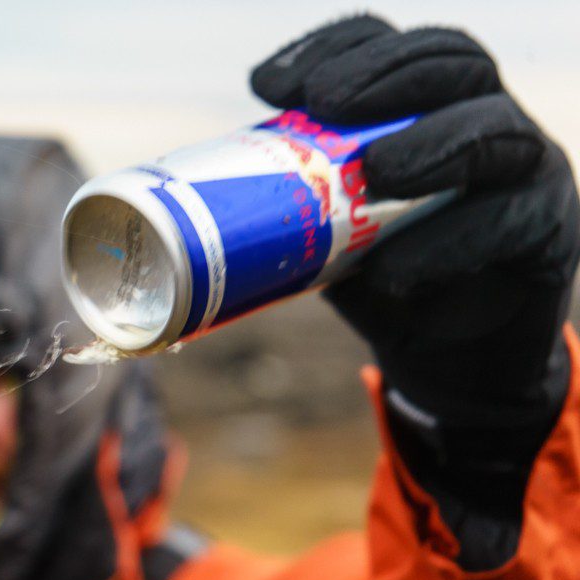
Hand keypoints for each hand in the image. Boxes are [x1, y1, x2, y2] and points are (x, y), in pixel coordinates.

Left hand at [252, 15, 578, 431]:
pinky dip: (447, 244)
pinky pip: (509, 223)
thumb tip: (206, 185)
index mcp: (428, 107)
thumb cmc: (383, 279)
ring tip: (375, 173)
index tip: (267, 85)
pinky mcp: (549, 232)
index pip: (388, 48)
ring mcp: (527, 170)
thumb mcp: (331, 230)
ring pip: (493, 129)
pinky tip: (397, 269)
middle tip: (325, 103)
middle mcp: (485, 119)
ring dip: (430, 144)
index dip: (332, 49)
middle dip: (384, 75)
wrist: (448, 359)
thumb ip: (299, 197)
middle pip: (449, 61)